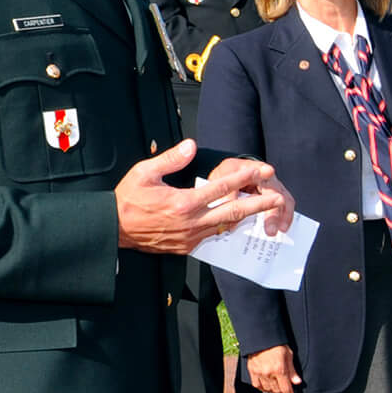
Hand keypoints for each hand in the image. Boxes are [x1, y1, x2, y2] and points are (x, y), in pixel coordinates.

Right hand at [116, 141, 290, 251]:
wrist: (113, 229)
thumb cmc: (127, 199)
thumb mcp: (145, 172)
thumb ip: (172, 158)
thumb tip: (191, 145)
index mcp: (183, 202)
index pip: (222, 187)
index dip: (244, 177)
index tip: (261, 170)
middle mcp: (191, 222)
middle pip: (233, 211)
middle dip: (258, 203)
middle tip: (278, 197)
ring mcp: (190, 237)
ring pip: (225, 226)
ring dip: (245, 217)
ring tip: (264, 209)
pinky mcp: (187, 247)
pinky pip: (213, 236)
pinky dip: (226, 227)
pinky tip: (236, 220)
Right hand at [245, 345, 300, 392]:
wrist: (261, 337)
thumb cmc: (276, 344)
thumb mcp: (289, 355)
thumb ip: (292, 370)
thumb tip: (297, 382)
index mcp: (279, 369)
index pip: (286, 389)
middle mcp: (268, 373)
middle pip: (277, 391)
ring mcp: (259, 373)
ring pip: (268, 389)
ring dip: (275, 391)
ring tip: (279, 388)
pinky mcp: (252, 371)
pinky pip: (257, 385)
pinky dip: (264, 388)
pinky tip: (268, 386)